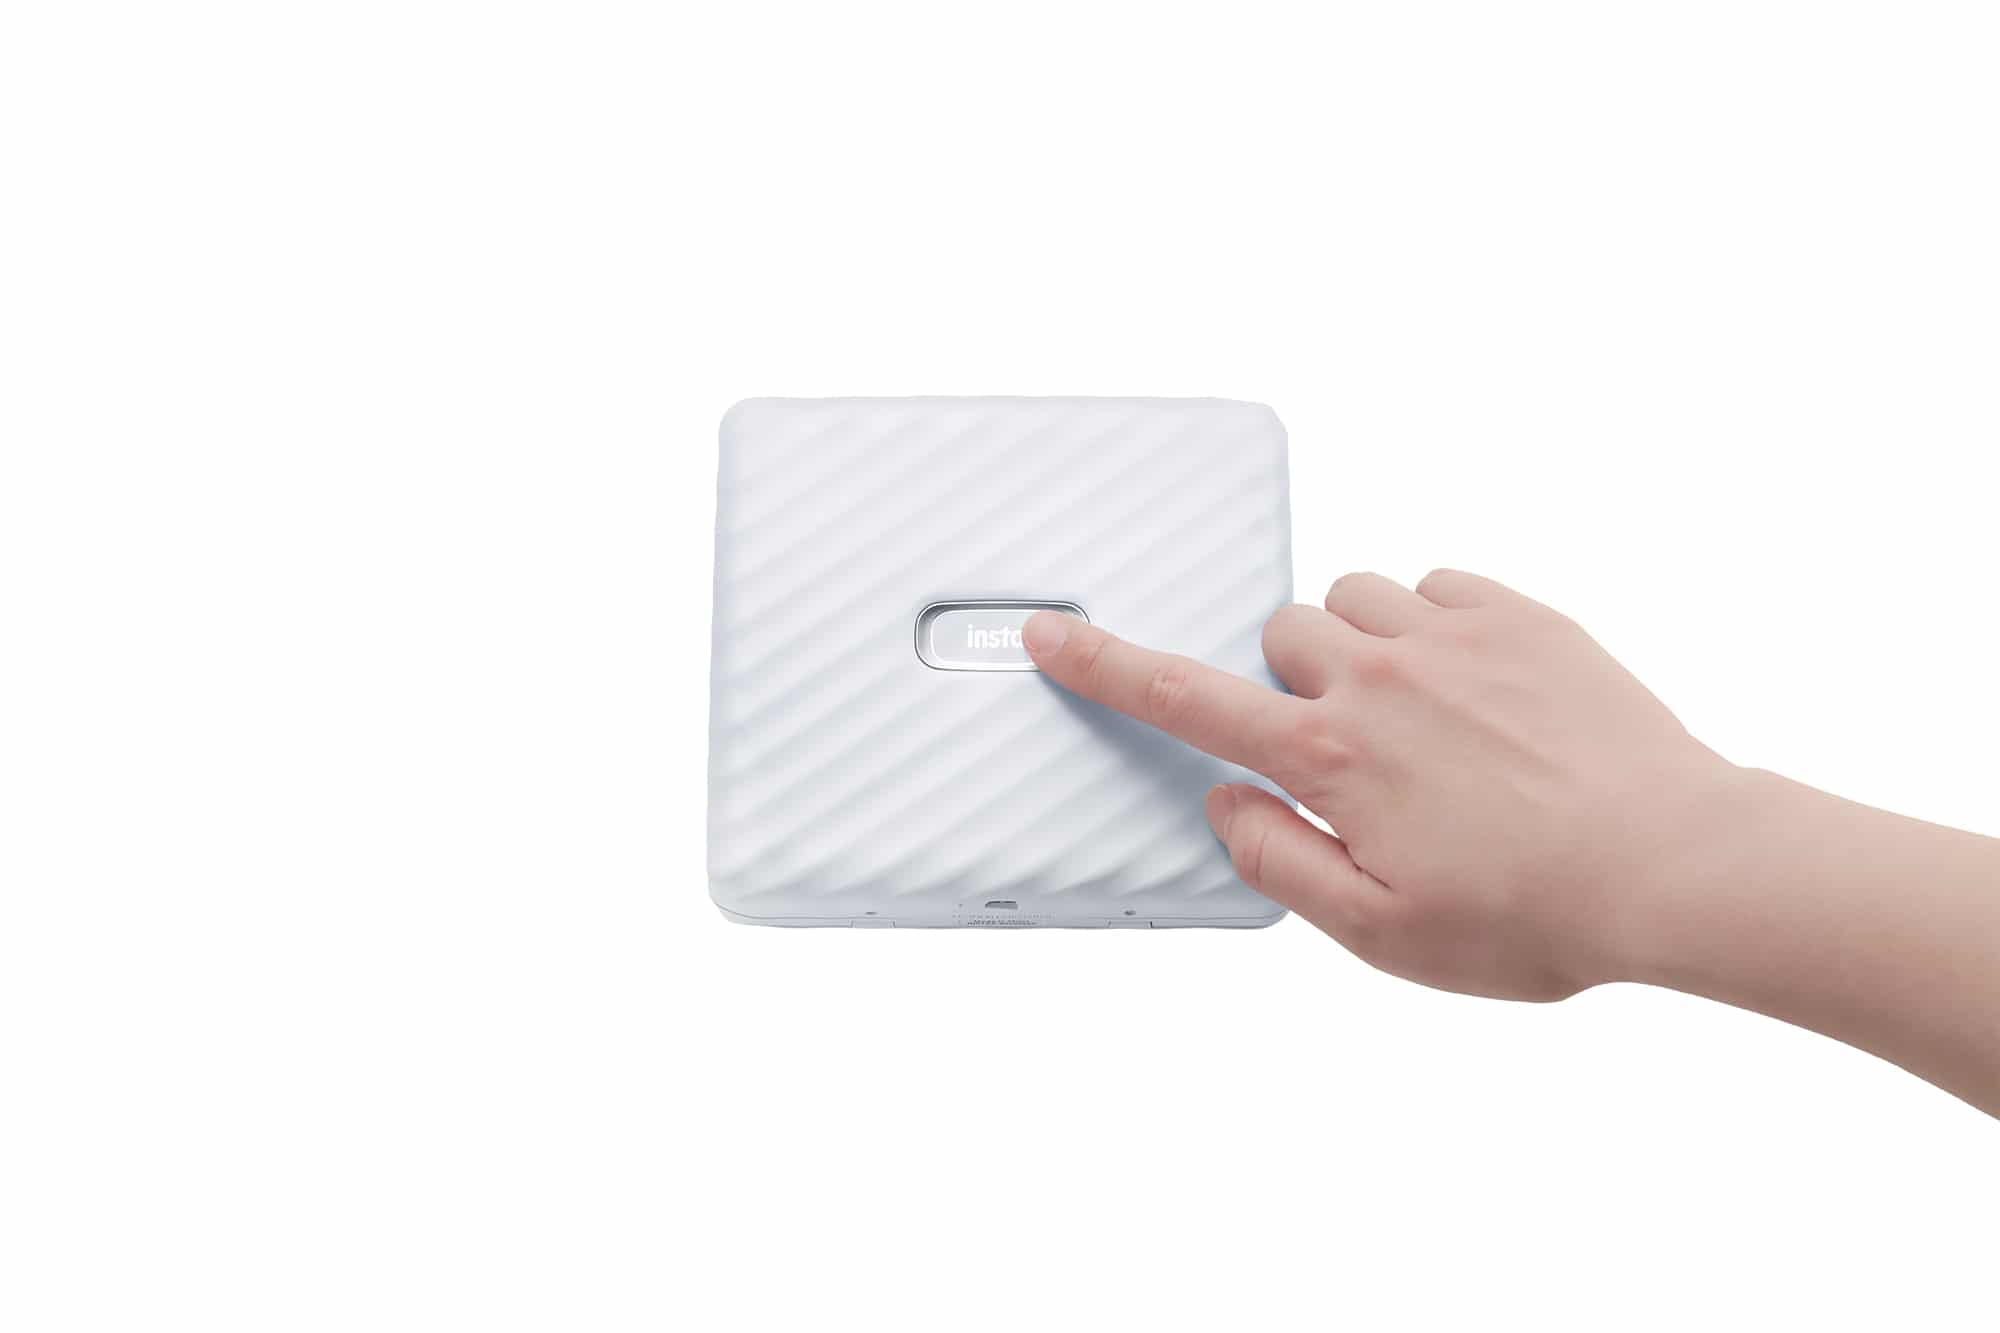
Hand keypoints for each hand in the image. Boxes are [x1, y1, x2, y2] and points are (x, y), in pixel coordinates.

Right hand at [1023, 570, 1739, 1000]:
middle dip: (1293, 679)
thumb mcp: (1384, 936)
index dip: (1107, 664)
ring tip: (1419, 713)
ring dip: (1360, 643)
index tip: (1054, 632)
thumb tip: (1227, 804)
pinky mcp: (1518, 613)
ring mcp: (1450, 636)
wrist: (1676, 862)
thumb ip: (1283, 864)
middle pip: (1278, 631)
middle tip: (1349, 747)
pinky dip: (1432, 621)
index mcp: (1330, 759)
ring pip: (1351, 596)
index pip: (1187, 698)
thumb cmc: (1533, 916)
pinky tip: (1475, 686)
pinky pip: (1434, 581)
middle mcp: (1377, 679)